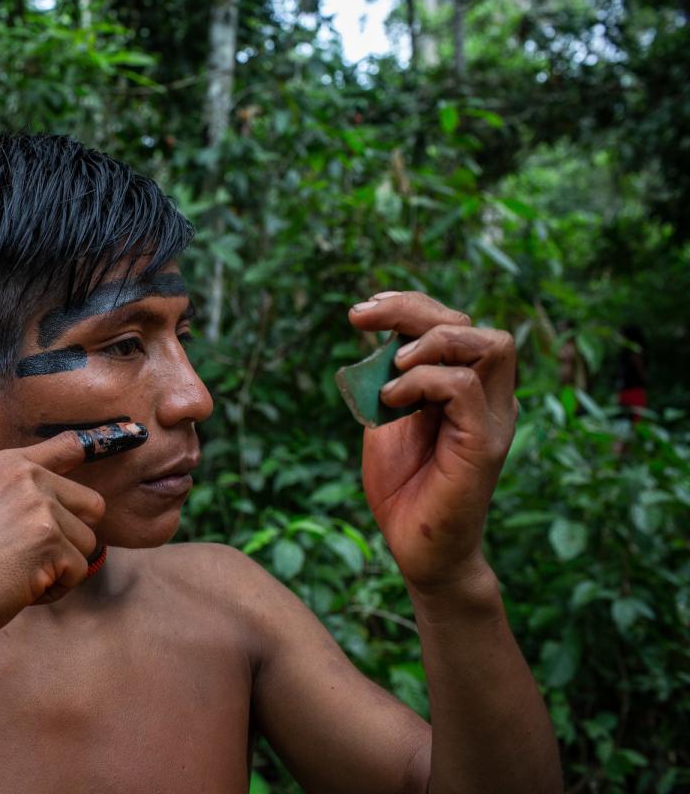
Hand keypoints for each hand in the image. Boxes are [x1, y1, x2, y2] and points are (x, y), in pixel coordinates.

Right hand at [0, 423, 145, 645]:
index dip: (108, 437)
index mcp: (11, 464)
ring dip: (59, 569)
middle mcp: (28, 477)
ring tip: (15, 573)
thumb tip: (78, 508)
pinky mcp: (49, 539)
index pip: (69, 445)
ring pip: (86, 545)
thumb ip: (23, 496)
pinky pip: (78, 571)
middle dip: (70, 540)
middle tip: (25, 557)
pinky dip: (54, 589)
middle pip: (91, 508)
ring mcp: (40, 506)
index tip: (136, 430)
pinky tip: (19, 587)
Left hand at [348, 292, 517, 588]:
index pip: (451, 323)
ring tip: (392, 367)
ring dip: (429, 342)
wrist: (416, 549)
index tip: (361, 311)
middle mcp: (488, 397)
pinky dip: (423, 380)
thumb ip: (389, 379)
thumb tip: (380, 339)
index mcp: (466, 386)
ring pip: (489, 343)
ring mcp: (492, 418)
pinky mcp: (484, 444)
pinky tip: (391, 399)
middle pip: (470, 323)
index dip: (408, 305)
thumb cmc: (403, 487)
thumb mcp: (386, 419)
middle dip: (413, 309)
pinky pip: (464, 386)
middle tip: (362, 319)